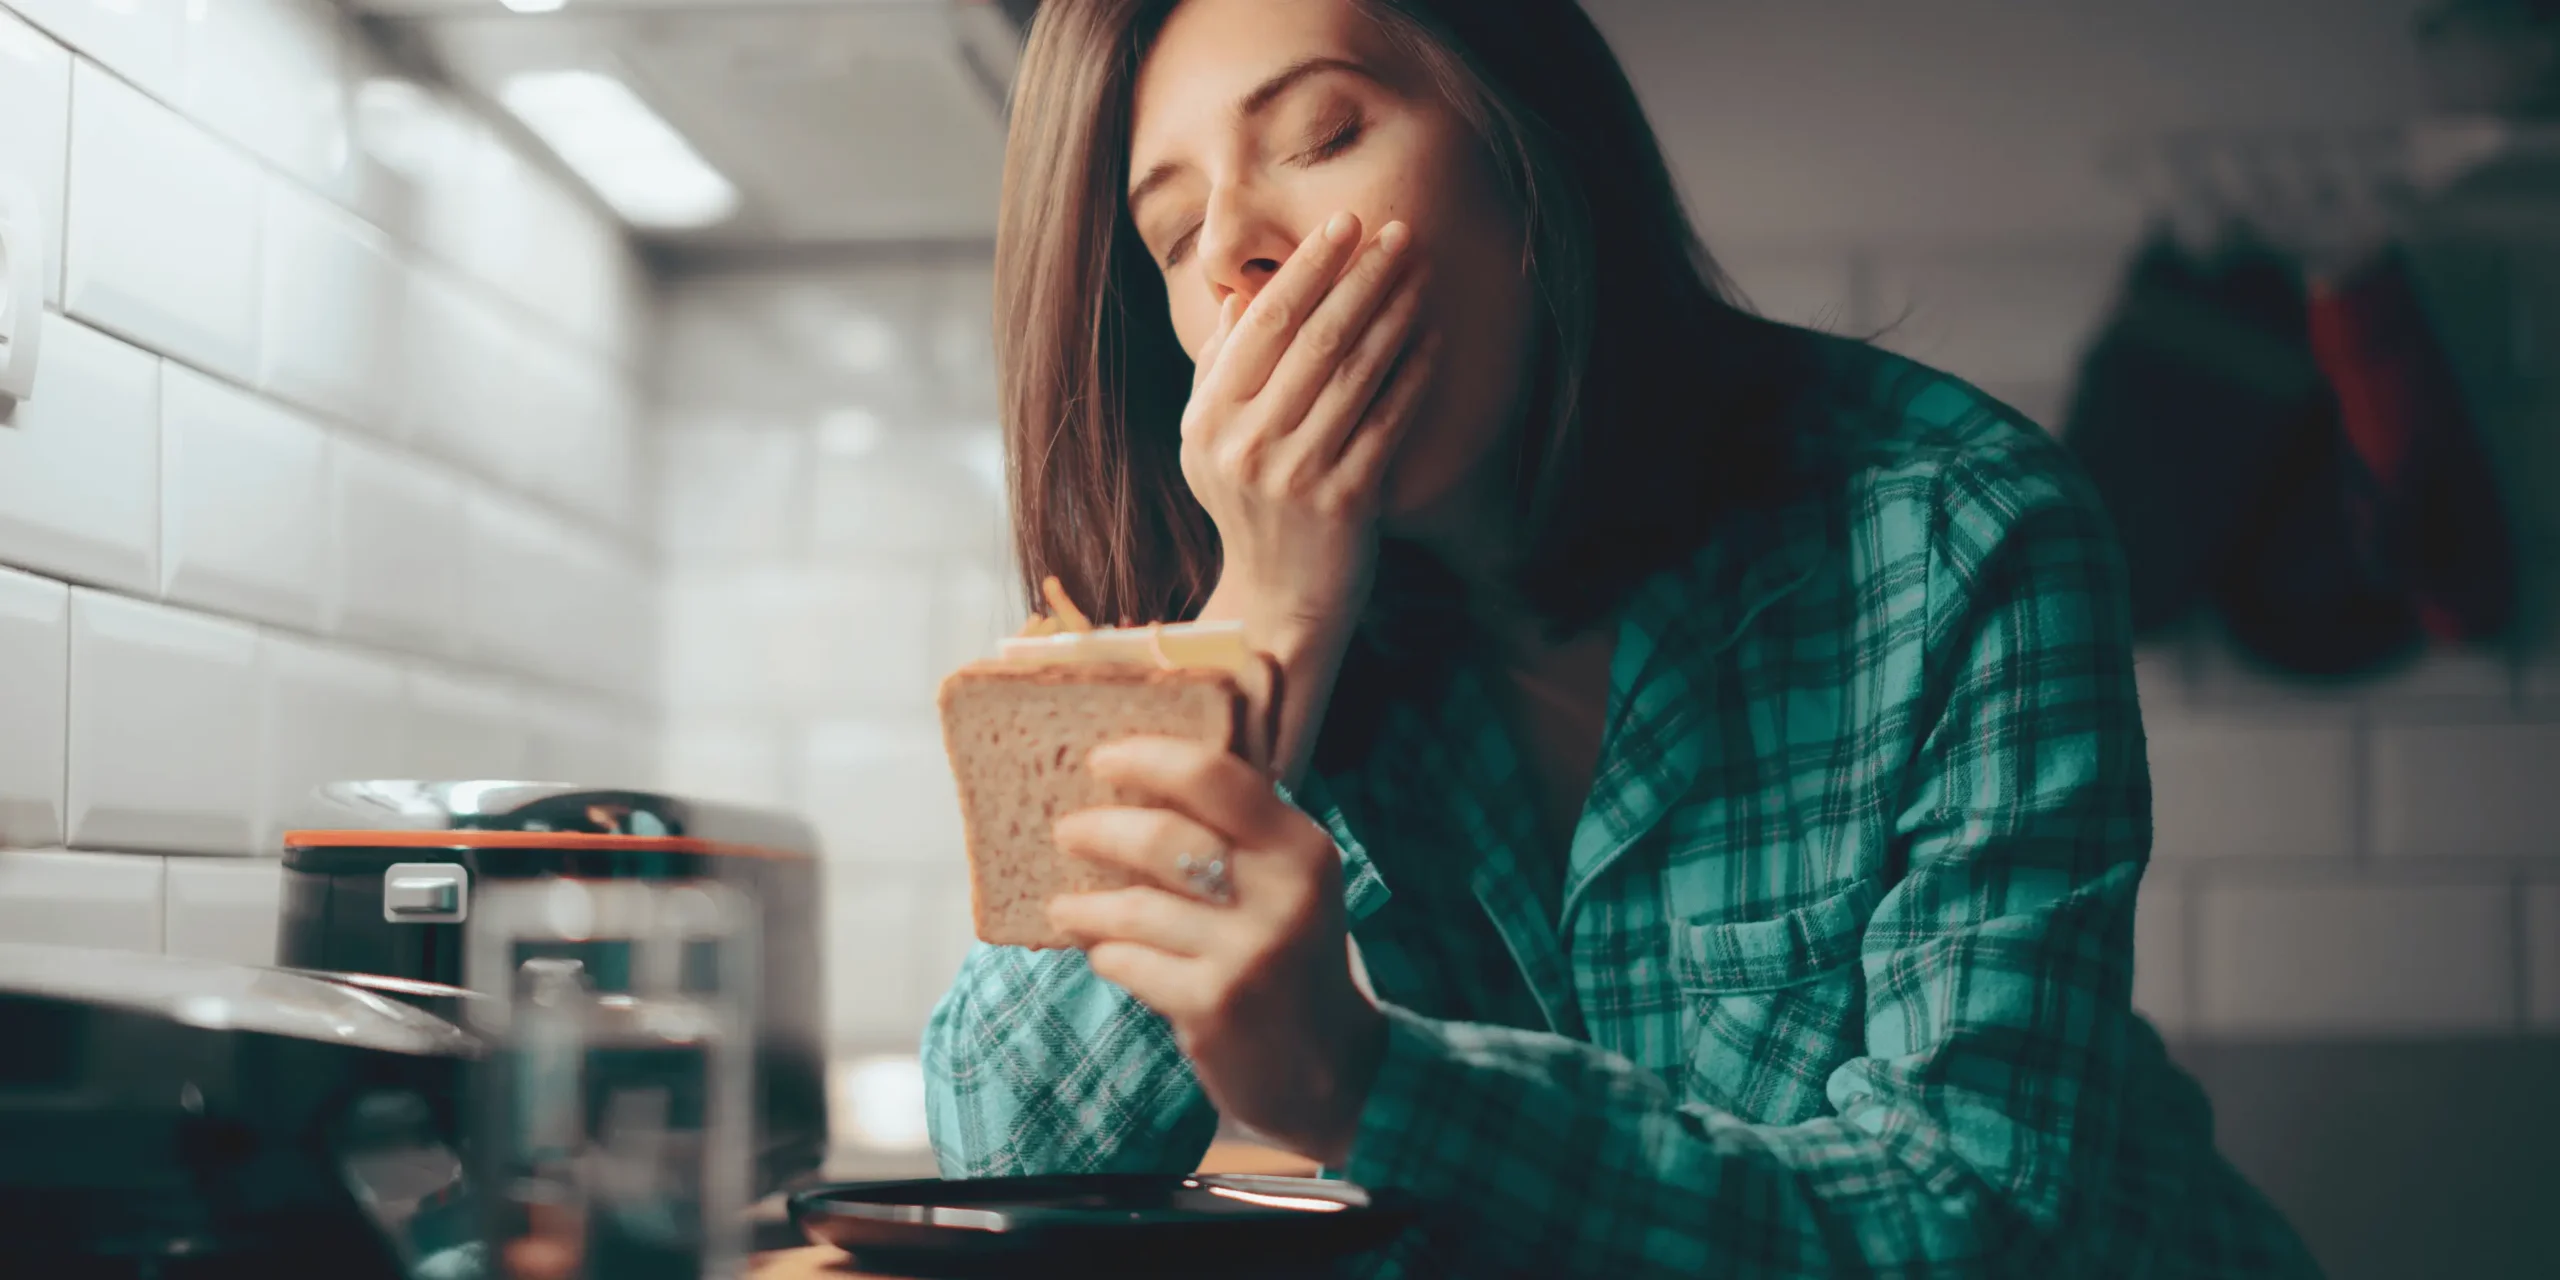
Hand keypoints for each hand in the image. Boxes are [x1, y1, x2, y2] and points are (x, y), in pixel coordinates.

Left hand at [1046, 736, 1386, 1165]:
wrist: (1327, 1070)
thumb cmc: (1290, 959)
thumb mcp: (1289, 884)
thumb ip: (1238, 831)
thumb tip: (1140, 776)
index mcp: (1303, 848)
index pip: (1215, 776)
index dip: (1147, 758)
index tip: (1101, 757)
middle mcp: (1284, 895)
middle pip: (1162, 838)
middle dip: (1098, 831)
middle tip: (1066, 831)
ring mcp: (1249, 953)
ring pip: (1134, 907)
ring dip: (1085, 906)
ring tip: (1065, 907)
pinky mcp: (1214, 1005)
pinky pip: (1129, 962)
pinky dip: (1107, 954)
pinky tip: (1106, 954)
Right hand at [1185, 211, 1438, 648]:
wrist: (1278, 599)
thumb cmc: (1249, 506)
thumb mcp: (1211, 441)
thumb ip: (1220, 370)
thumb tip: (1244, 296)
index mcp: (1208, 419)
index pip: (1263, 324)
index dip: (1307, 269)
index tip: (1343, 225)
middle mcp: (1245, 443)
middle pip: (1313, 338)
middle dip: (1360, 276)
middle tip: (1397, 232)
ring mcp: (1294, 474)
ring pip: (1354, 373)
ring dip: (1392, 314)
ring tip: (1418, 273)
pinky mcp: (1343, 501)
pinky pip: (1386, 420)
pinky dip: (1410, 375)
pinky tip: (1431, 338)